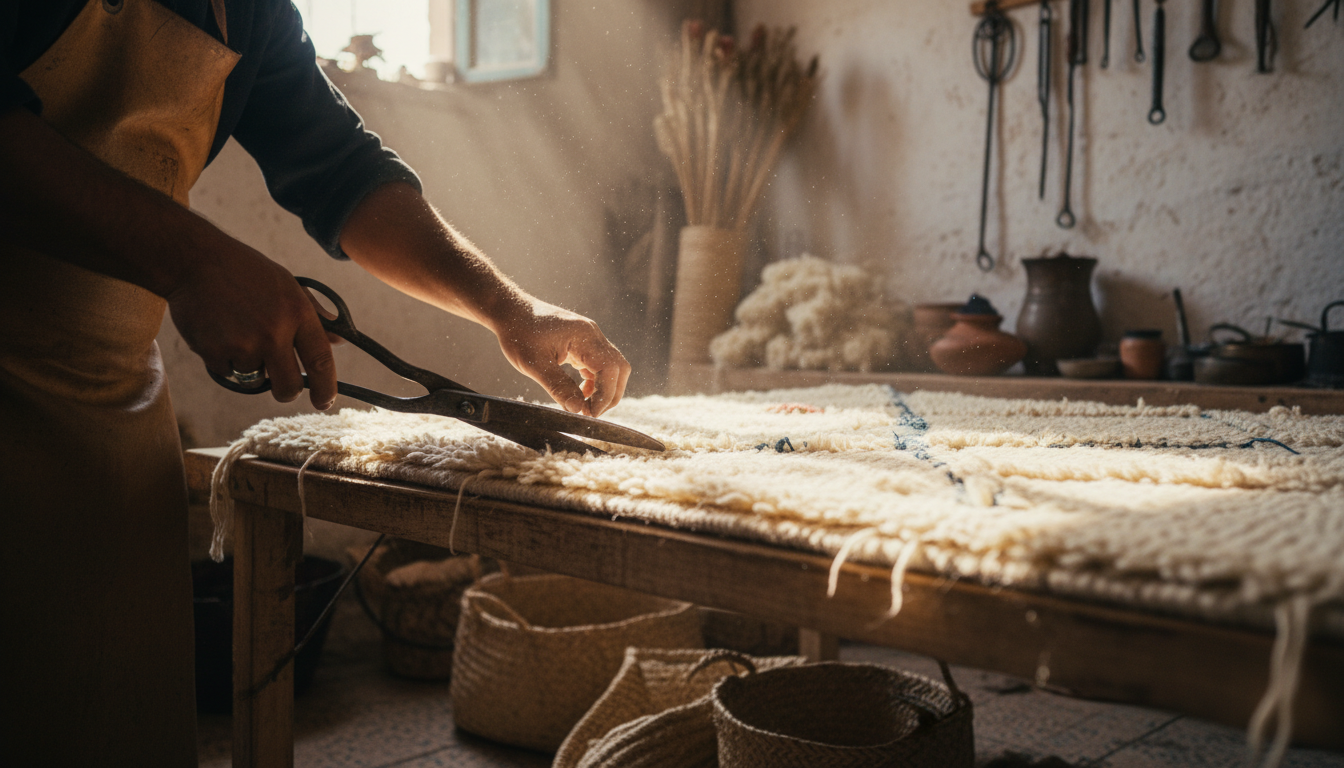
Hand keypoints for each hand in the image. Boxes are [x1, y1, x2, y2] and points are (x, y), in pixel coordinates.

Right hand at [165, 244, 337, 409]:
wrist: (195, 262)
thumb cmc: (246, 272)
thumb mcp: (288, 285)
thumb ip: (313, 314)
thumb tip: (339, 342)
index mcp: (297, 313)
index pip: (321, 360)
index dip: (326, 388)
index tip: (325, 402)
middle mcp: (274, 332)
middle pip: (289, 386)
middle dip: (286, 391)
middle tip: (281, 383)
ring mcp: (244, 344)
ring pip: (255, 380)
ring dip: (250, 367)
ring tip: (239, 334)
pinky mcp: (215, 352)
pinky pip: (228, 373)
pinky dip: (225, 361)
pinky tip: (219, 333)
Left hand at [492, 297, 630, 416]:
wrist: (511, 311)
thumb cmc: (518, 333)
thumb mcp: (534, 365)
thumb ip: (558, 387)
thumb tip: (577, 410)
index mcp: (584, 336)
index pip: (610, 370)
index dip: (605, 395)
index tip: (589, 414)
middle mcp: (592, 335)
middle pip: (619, 368)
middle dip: (610, 394)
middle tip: (591, 413)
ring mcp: (590, 338)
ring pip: (612, 367)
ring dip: (604, 389)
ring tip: (584, 405)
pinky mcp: (584, 343)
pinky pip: (599, 365)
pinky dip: (595, 382)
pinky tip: (579, 392)